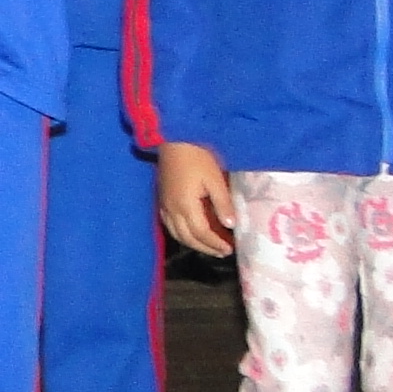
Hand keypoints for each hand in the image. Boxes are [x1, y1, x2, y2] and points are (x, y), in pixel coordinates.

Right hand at [157, 142, 235, 256]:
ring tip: (208, 246)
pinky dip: (181, 234)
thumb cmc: (197, 157)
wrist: (174, 140)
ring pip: (176, 233)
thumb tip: (231, 225)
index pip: (201, 233)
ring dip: (192, 243)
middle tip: (222, 252)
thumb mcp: (215, 179)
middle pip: (187, 238)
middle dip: (205, 248)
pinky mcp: (161, 200)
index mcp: (186, 205)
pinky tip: (190, 232)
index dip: (215, 243)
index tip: (230, 249)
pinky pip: (169, 225)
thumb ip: (222, 203)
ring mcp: (164, 205)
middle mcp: (172, 210)